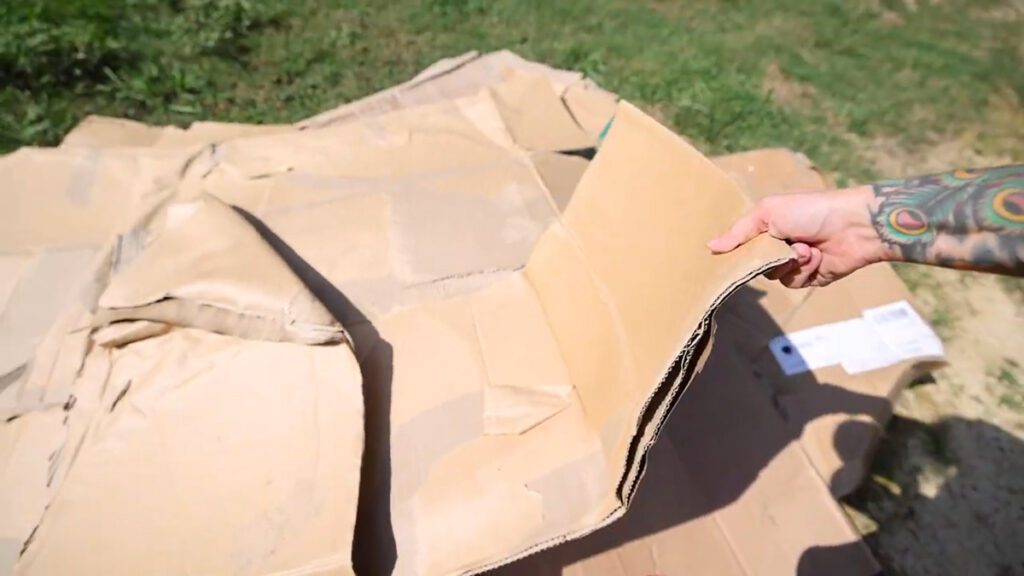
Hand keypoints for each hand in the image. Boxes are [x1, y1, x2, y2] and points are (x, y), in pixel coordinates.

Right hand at [707, 186, 887, 287]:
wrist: (854, 225)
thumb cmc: (811, 210)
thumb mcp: (769, 212)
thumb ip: (739, 232)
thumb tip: (710, 246)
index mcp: (769, 226)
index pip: (742, 245)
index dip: (736, 251)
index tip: (728, 256)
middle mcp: (780, 245)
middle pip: (755, 264)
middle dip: (768, 257)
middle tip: (781, 246)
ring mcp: (795, 262)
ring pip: (774, 276)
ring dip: (790, 263)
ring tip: (807, 248)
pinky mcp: (810, 277)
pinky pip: (794, 283)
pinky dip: (804, 270)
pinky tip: (817, 257)